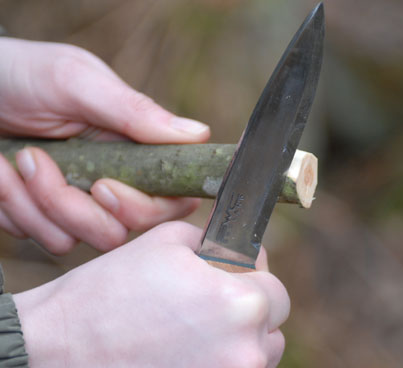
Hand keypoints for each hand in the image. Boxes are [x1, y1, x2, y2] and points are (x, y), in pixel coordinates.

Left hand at [0, 38, 210, 252]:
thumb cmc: (24, 74)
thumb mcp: (76, 81)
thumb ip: (135, 111)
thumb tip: (200, 134)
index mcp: (134, 151)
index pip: (171, 199)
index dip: (146, 207)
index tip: (104, 187)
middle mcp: (112, 183)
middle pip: (121, 230)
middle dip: (76, 207)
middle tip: (36, 161)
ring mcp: (77, 205)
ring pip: (76, 240)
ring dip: (36, 202)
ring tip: (16, 158)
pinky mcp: (43, 218)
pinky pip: (41, 238)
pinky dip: (14, 208)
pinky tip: (2, 174)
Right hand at [14, 222, 288, 367]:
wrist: (59, 346)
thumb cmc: (110, 290)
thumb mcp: (167, 241)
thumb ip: (217, 240)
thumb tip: (240, 246)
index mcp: (240, 302)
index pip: (275, 289)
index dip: (254, 278)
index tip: (233, 275)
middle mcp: (245, 350)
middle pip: (271, 327)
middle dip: (249, 310)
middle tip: (213, 303)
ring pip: (257, 356)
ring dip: (240, 341)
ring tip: (198, 330)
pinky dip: (219, 363)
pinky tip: (186, 352)